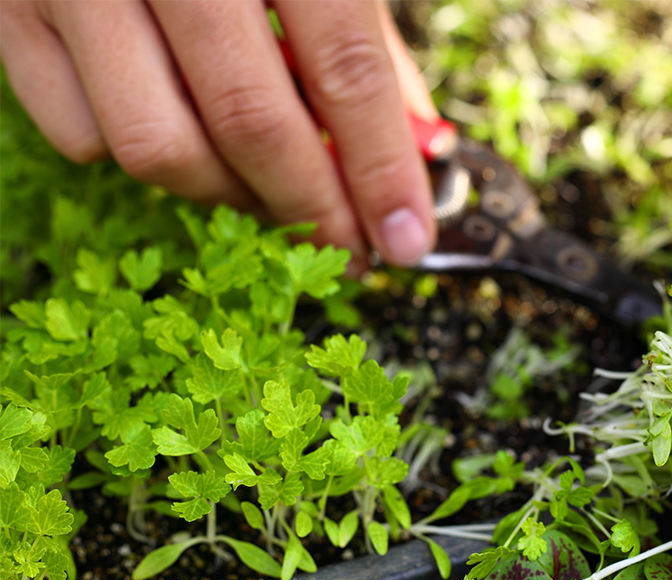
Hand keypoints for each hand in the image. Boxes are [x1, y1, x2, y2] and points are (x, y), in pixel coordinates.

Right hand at [0, 0, 437, 269]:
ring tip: (269, 196)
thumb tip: (413, 152)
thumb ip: (364, 45)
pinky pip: (80, 137)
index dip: (382, 168)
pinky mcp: (11, 14)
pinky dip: (143, 161)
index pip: (345, 66)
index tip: (405, 239)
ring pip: (156, 148)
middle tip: (343, 246)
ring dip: (229, 197)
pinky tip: (184, 136)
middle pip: (249, 122)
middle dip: (310, 209)